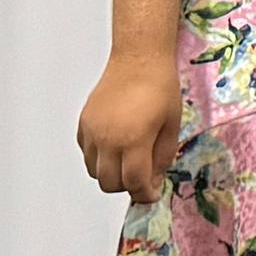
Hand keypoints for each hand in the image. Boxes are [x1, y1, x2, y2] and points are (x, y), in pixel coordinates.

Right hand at [75, 51, 184, 205]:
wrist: (139, 61)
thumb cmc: (160, 89)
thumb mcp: (172, 126)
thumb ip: (161, 157)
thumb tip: (153, 179)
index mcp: (133, 140)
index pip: (133, 182)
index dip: (144, 194)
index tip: (152, 194)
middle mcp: (107, 139)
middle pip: (109, 183)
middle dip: (127, 187)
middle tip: (143, 179)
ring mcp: (91, 132)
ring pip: (94, 171)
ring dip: (111, 174)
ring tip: (130, 162)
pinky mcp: (83, 124)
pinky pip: (87, 154)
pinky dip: (99, 159)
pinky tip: (116, 148)